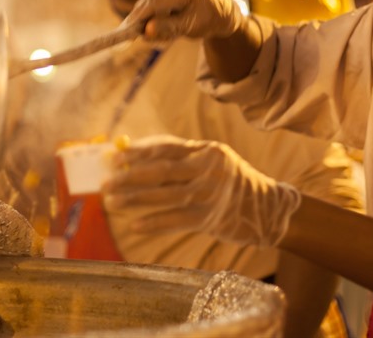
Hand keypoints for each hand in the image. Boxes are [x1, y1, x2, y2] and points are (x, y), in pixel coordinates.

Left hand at [103, 135, 300, 247]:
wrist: (267, 209)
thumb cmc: (231, 182)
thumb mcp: (213, 162)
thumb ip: (181, 158)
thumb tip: (137, 158)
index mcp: (207, 150)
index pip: (166, 148)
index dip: (138, 153)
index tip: (115, 158)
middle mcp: (209, 169)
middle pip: (161, 171)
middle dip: (129, 177)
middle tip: (106, 183)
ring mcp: (210, 194)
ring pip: (164, 196)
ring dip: (134, 200)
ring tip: (112, 202)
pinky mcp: (210, 218)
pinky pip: (175, 219)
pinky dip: (153, 222)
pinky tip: (135, 224)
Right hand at [123, 0, 246, 41]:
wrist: (222, 10)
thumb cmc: (209, 19)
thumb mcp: (191, 27)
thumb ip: (168, 28)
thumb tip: (146, 31)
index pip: (154, 1)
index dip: (137, 16)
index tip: (124, 31)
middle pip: (149, 0)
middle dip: (139, 20)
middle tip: (129, 37)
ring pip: (150, 2)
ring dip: (148, 20)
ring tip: (161, 34)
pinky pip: (155, 2)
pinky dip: (154, 16)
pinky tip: (163, 27)